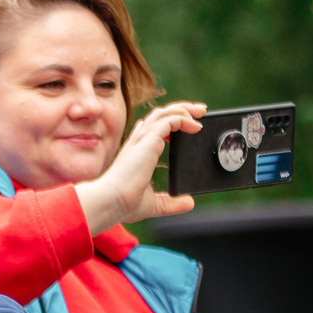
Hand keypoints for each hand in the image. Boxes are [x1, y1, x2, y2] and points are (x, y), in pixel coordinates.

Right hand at [76, 102, 205, 234]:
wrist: (111, 201)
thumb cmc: (122, 203)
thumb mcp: (153, 203)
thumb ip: (171, 202)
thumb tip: (188, 202)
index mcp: (137, 152)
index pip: (153, 128)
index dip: (170, 122)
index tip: (187, 126)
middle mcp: (139, 142)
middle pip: (160, 115)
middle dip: (181, 109)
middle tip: (200, 112)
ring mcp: (142, 139)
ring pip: (164, 112)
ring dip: (184, 109)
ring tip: (201, 113)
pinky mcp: (148, 140)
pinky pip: (170, 120)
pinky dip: (184, 119)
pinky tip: (196, 128)